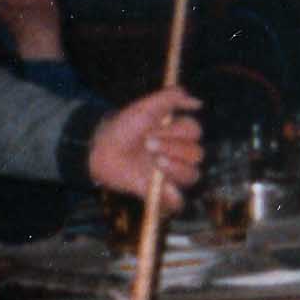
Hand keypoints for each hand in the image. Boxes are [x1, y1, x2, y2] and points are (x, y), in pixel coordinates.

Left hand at [88, 87, 202, 202]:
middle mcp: (179, 155)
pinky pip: (178, 202)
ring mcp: (171, 175)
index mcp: (178, 135)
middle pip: (197, 154)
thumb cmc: (123, 127)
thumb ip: (171, 97)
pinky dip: (173, 197)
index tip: (153, 130)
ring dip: (175, 168)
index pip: (195, 133)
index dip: (176, 132)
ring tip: (155, 163)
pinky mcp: (160, 193)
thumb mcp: (145, 107)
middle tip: (148, 144)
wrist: (101, 149)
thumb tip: (198, 103)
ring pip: (192, 175)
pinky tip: (160, 185)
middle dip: (173, 148)